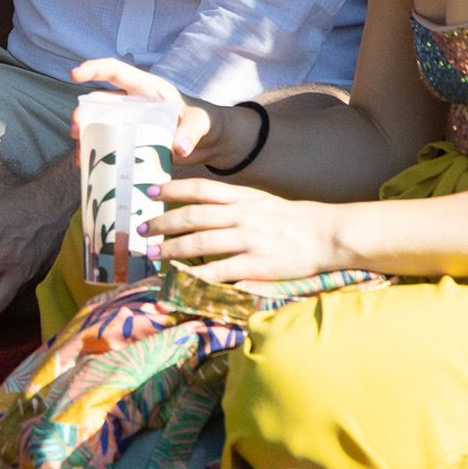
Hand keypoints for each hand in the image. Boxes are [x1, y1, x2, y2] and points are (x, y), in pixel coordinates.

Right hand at [69, 58, 212, 157]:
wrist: (207, 143)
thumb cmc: (204, 123)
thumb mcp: (201, 123)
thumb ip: (192, 131)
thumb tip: (179, 147)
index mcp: (147, 88)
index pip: (116, 71)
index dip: (94, 68)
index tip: (74, 74)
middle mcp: (133, 102)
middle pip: (99, 101)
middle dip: (82, 112)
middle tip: (75, 130)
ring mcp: (129, 122)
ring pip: (98, 123)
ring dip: (85, 135)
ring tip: (79, 154)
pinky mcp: (129, 141)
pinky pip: (106, 143)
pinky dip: (96, 153)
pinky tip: (86, 164)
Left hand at [144, 177, 340, 283]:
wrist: (327, 234)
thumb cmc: (292, 219)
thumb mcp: (261, 201)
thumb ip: (233, 204)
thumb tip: (201, 208)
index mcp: (243, 197)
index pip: (200, 188)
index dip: (171, 188)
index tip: (149, 192)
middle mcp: (242, 215)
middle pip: (192, 216)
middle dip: (162, 223)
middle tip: (140, 230)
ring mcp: (248, 240)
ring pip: (200, 244)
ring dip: (171, 249)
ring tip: (154, 254)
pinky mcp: (257, 265)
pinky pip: (221, 271)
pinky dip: (198, 276)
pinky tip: (182, 279)